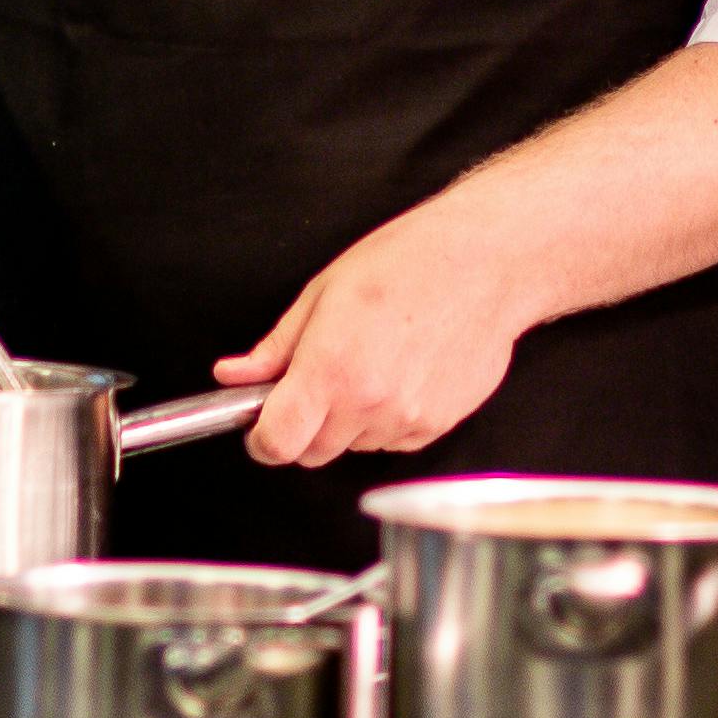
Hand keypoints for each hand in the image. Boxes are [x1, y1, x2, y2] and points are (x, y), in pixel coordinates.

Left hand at [215, 209, 534, 466]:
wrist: (484, 265)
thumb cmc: (408, 264)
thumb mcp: (323, 293)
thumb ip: (276, 347)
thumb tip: (233, 375)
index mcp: (331, 369)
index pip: (277, 444)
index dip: (261, 439)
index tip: (261, 426)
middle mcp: (369, 404)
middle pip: (312, 453)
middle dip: (304, 426)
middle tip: (319, 380)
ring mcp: (406, 420)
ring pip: (353, 446)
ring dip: (349, 420)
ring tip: (371, 363)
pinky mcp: (436, 426)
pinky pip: (392, 441)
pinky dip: (386, 419)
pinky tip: (401, 372)